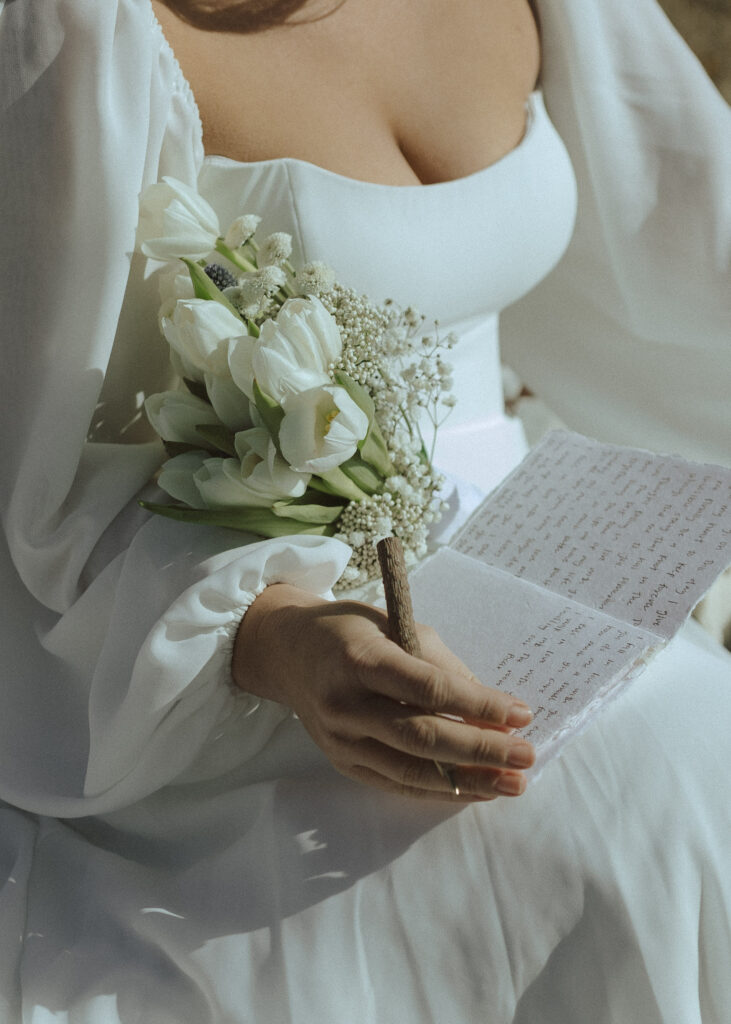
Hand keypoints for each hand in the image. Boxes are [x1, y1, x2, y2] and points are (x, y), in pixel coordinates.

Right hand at [232, 584, 534, 801]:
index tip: (521, 713)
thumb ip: (442, 666)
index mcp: (360, 659)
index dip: (478, 705)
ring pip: (410, 770)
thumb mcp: (395, 626)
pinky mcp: (340, 762)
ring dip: (468, 781)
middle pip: (422, 737)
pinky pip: (395, 783)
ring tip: (511, 784)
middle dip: (481, 751)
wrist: (286, 652)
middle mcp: (344, 704)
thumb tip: (493, 711)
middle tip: (526, 756)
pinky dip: (438, 790)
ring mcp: (339, 739)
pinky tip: (474, 789)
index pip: (428, 689)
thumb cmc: (350, 632)